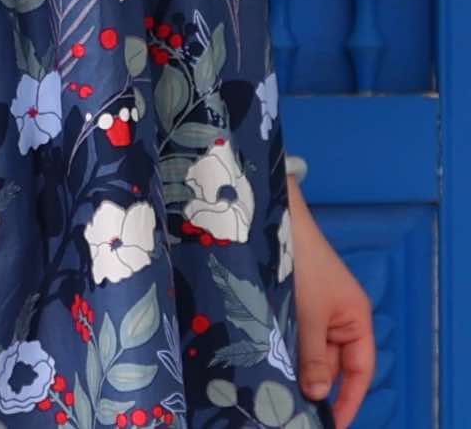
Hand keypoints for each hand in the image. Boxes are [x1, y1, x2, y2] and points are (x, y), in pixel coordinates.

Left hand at [288, 177, 375, 427]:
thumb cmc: (300, 262)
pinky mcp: (292, 301)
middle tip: (289, 409)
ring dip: (294, 368)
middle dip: (313, 386)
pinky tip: (265, 363)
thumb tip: (317, 395)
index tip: (330, 424)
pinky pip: (292, 335)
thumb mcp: (308, 314)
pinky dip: (282, 349)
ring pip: (308, 351)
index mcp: (355, 318)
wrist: (269, 217)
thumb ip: (312, 356)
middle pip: (331, 364)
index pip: (359, 371)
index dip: (348, 400)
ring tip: (274, 391)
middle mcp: (338, 316)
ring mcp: (314, 309)